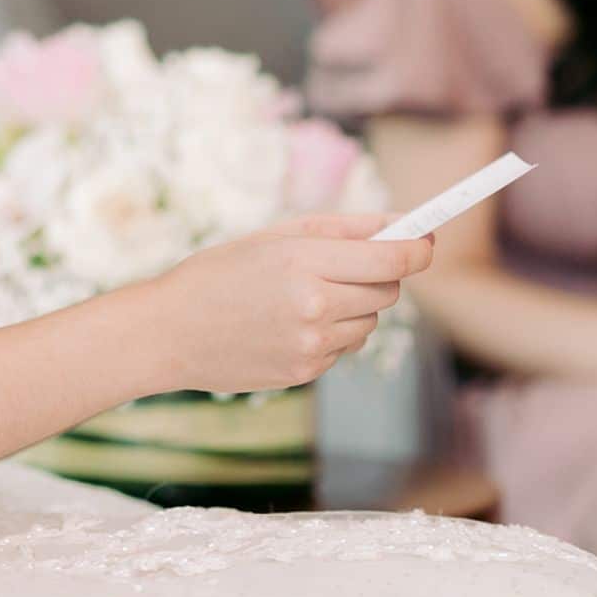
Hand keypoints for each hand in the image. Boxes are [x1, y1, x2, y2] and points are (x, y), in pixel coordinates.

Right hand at [145, 213, 432, 394]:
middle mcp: (314, 305)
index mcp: (304, 262)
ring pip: (369, 322)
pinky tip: (288, 325)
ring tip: (302, 298)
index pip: (393, 259)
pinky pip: (344, 347)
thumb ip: (344, 228)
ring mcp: (312, 344)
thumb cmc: (220, 272)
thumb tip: (404, 225)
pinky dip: (330, 333)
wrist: (169, 331)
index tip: (426, 240)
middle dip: (377, 274)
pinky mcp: (307, 371)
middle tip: (342, 265)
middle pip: (387, 289)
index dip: (419, 248)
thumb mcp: (275, 237)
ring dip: (353, 307)